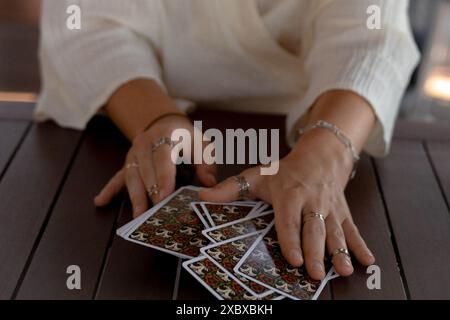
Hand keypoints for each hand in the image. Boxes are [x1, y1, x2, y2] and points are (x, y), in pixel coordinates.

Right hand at [94, 114, 216, 216]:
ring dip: (135, 196)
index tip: (164, 196)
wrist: (166, 124)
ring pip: (132, 176)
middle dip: (150, 192)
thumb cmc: (187, 137)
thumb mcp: (202, 144)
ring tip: (138, 216)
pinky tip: (100, 201)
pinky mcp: (128, 163)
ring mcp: (133, 153)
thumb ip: (207, 163)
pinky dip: (109, 189)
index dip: (163, 177)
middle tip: (155, 212)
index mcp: (166, 134)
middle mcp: (145, 142)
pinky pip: (118, 177)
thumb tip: (209, 184)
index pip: (163, 157)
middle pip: (145, 170)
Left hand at [200, 129, 374, 279]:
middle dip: (315, 252)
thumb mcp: (258, 175)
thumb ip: (231, 188)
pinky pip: (353, 228)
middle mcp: (312, 202)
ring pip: (336, 231)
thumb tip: (203, 196)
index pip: (289, 220)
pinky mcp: (343, 212)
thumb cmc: (285, 170)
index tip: (292, 259)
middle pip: (314, 229)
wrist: (321, 155)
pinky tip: (368, 261)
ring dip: (341, 252)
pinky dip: (361, 245)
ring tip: (344, 271)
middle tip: (315, 273)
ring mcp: (330, 208)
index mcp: (290, 194)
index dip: (290, 239)